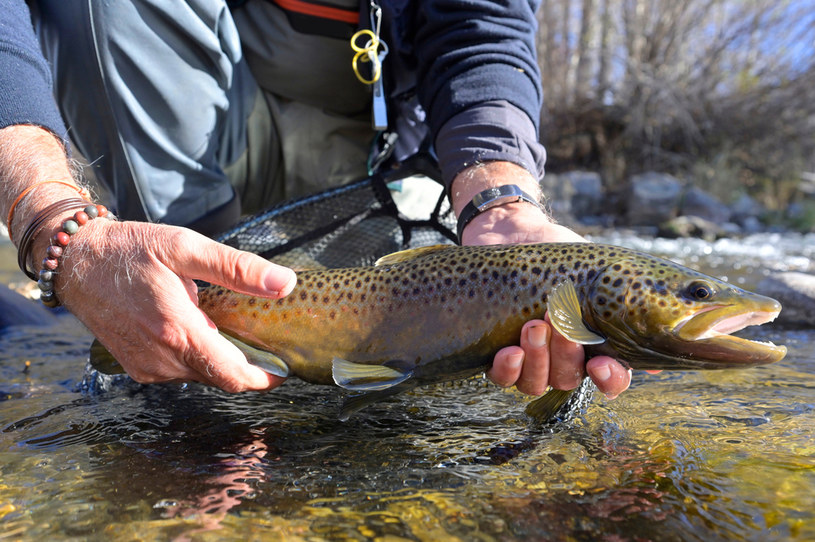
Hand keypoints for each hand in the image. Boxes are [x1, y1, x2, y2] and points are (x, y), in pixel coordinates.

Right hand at [57, 219, 296, 391]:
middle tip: (265, 343)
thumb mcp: (187, 248)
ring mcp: (147, 367)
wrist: (76, 261)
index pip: (233, 375)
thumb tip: (285, 283)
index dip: (264, 378)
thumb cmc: (130, 250)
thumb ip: (238, 268)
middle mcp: (162, 358)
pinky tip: (198, 329)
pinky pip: (179, 371)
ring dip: (218, 359)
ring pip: (200, 375)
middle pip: (220, 378)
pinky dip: (195, 357)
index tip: (284, 370)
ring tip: (228, 328)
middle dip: (246, 366)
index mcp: (178, 331)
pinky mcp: (136, 367)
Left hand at [451, 161, 632, 398]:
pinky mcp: (497, 351)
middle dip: (566, 355)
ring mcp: (530, 358)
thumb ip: (644, 298)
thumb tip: (713, 323)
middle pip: (570, 380)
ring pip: (537, 381)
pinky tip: (510, 351)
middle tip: (560, 323)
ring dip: (538, 358)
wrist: (517, 232)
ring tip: (534, 325)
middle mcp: (564, 359)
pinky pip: (503, 378)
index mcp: (596, 345)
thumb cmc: (567, 257)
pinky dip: (508, 369)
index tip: (601, 366)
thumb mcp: (610, 272)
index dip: (609, 381)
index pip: (611, 380)